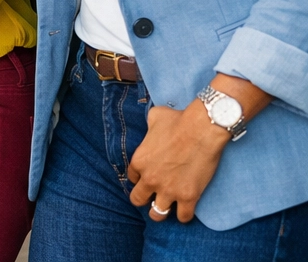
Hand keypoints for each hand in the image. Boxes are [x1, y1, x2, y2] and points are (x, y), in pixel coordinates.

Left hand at [127, 102, 229, 222]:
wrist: (201, 129)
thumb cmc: (178, 120)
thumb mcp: (154, 118)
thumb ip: (149, 126)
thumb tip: (153, 124)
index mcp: (139, 161)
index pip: (132, 178)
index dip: (140, 178)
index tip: (148, 177)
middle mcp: (150, 178)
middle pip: (138, 199)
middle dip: (144, 199)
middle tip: (152, 196)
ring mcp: (168, 190)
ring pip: (157, 214)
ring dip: (160, 212)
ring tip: (167, 208)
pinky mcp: (188, 197)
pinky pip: (183, 217)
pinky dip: (184, 216)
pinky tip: (186, 209)